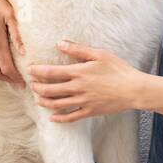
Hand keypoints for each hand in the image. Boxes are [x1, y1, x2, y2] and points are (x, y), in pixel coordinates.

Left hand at [27, 40, 142, 122]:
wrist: (133, 89)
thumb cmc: (118, 69)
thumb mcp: (99, 54)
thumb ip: (78, 49)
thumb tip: (60, 43)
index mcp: (79, 72)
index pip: (52, 72)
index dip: (38, 71)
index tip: (30, 70)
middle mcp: (78, 88)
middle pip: (51, 90)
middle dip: (38, 87)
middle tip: (31, 85)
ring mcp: (83, 101)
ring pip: (57, 104)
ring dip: (45, 102)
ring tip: (38, 99)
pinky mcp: (90, 111)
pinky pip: (71, 117)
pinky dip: (60, 118)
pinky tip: (53, 118)